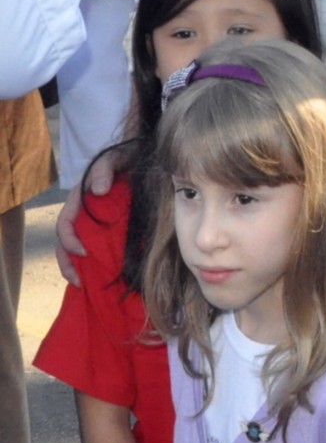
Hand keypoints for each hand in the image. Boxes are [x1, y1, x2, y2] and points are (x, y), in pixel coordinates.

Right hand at [55, 154, 116, 284]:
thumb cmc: (125, 156)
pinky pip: (97, 249)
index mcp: (78, 200)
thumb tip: (99, 190)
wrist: (143, 158)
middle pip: (65, 244)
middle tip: (80, 282)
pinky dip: (96, 265)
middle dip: (68, 264)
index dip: (68, 240)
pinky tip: (104, 278)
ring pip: (78, 250)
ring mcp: (95, 224)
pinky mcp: (108, 231)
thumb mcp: (114, 157)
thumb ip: (104, 169)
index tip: (83, 252)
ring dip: (79, 269)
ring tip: (86, 285)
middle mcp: (83, 215)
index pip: (64, 224)